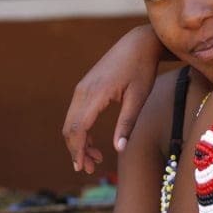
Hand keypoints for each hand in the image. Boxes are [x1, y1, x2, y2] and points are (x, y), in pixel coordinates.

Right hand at [62, 25, 164, 173]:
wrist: (138, 44)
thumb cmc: (142, 70)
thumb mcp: (138, 98)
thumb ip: (127, 123)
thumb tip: (119, 149)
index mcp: (95, 94)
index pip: (78, 128)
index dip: (77, 150)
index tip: (83, 168)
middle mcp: (83, 91)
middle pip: (70, 127)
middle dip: (76, 151)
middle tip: (90, 169)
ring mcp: (82, 88)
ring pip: (71, 122)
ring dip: (78, 142)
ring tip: (95, 159)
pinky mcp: (85, 87)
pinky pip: (76, 113)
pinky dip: (81, 131)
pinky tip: (93, 143)